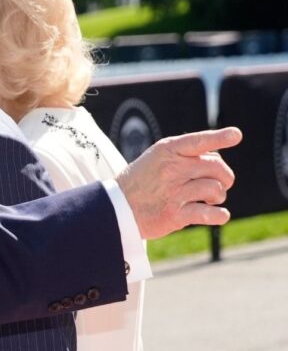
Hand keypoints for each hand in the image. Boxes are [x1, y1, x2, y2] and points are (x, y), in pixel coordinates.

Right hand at [116, 127, 241, 239]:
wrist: (115, 207)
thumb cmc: (139, 182)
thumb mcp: (155, 159)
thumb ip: (183, 155)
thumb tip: (218, 159)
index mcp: (167, 151)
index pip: (198, 141)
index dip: (219, 137)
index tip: (235, 135)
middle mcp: (172, 169)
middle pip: (217, 167)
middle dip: (225, 177)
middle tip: (221, 184)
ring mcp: (173, 192)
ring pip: (215, 189)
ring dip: (218, 196)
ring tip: (210, 200)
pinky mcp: (174, 215)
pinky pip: (209, 214)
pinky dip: (219, 215)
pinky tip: (217, 214)